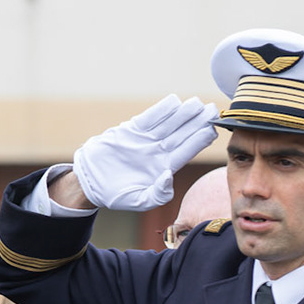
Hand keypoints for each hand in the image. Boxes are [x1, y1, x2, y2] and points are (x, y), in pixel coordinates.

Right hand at [71, 95, 218, 210]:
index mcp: (165, 166)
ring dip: (183, 113)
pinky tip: (174, 102)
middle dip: (198, 121)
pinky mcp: (132, 130)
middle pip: (183, 133)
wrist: (91, 182)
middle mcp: (159, 150)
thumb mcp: (139, 201)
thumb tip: (169, 177)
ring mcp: (146, 139)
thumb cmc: (116, 194)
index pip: (188, 150)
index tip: (212, 128)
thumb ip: (158, 195)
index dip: (200, 139)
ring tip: (197, 103)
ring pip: (169, 123)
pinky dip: (161, 110)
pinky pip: (150, 118)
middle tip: (213, 109)